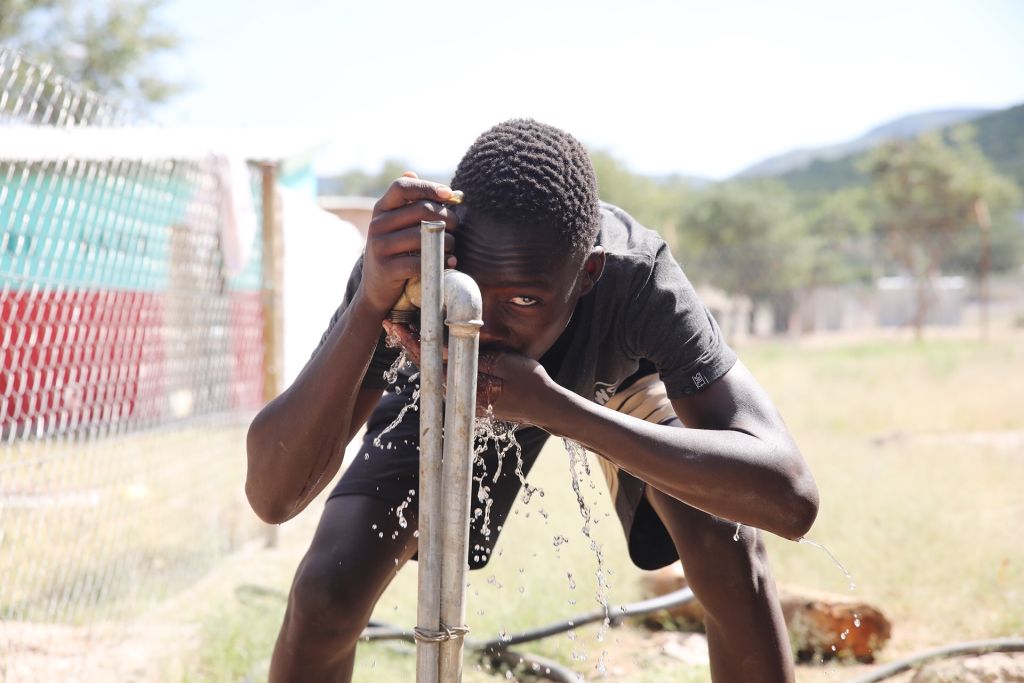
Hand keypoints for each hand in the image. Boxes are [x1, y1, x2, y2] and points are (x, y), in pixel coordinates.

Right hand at [359, 172, 458, 317]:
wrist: (376, 290)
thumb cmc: (395, 253)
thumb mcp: (394, 226)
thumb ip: (405, 203)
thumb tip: (412, 172)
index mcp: (381, 210)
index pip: (401, 187)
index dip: (428, 187)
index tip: (449, 194)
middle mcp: (377, 225)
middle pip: (420, 210)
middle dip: (446, 216)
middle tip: (456, 225)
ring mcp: (380, 247)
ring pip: (424, 236)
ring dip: (447, 241)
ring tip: (453, 247)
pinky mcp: (387, 269)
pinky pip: (421, 261)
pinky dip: (440, 262)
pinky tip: (449, 262)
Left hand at [382, 321, 562, 426]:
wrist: (546, 406)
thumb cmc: (529, 382)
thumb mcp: (502, 361)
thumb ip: (471, 353)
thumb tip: (441, 344)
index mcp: (463, 387)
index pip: (429, 361)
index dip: (412, 341)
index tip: (397, 326)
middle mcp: (458, 396)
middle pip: (426, 366)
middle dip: (409, 344)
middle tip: (391, 324)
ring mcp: (463, 398)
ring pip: (435, 371)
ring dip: (420, 351)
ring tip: (404, 332)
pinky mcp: (470, 396)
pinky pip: (447, 375)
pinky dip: (435, 360)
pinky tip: (429, 347)